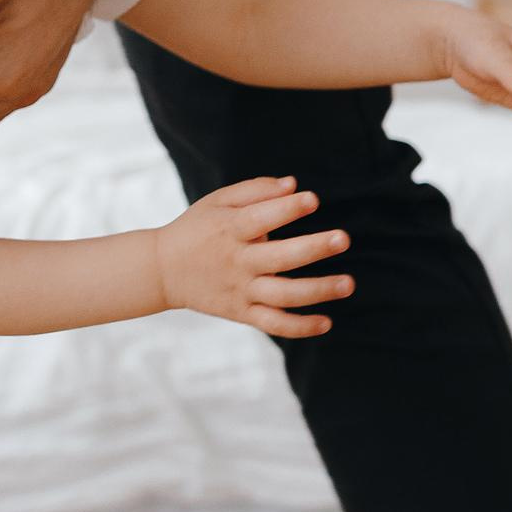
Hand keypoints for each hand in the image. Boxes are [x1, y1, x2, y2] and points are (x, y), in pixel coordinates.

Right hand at [156, 176, 354, 338]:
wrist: (162, 270)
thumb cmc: (197, 228)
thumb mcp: (217, 201)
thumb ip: (254, 190)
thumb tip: (293, 185)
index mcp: (230, 229)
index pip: (261, 218)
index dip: (287, 209)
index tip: (312, 200)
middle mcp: (237, 261)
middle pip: (279, 258)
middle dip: (313, 248)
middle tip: (343, 238)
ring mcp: (240, 290)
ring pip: (282, 295)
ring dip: (317, 290)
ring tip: (348, 283)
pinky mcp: (241, 313)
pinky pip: (273, 324)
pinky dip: (299, 327)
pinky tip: (326, 323)